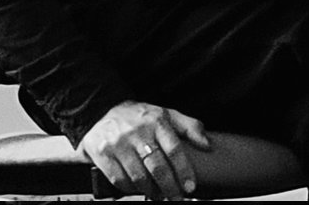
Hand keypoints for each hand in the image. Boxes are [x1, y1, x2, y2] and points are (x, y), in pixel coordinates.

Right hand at [81, 100, 209, 198]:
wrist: (102, 112)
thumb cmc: (140, 116)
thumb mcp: (167, 114)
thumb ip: (189, 127)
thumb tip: (207, 144)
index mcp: (157, 121)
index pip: (174, 149)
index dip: (183, 170)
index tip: (190, 186)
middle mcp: (138, 133)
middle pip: (157, 166)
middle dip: (169, 186)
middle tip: (177, 197)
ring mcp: (119, 145)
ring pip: (138, 177)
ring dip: (151, 191)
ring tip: (160, 195)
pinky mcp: (103, 156)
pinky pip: (119, 179)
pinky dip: (131, 189)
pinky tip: (139, 190)